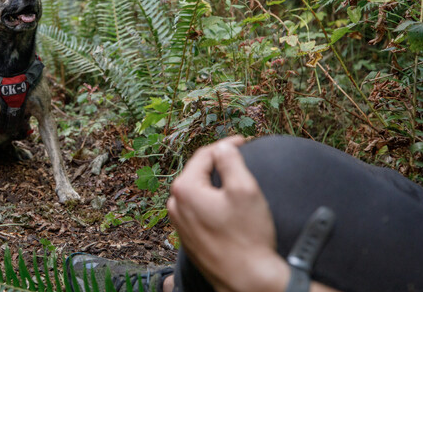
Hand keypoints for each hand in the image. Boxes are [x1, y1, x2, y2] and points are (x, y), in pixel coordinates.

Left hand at [167, 136, 289, 291]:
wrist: (248, 281)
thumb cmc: (248, 236)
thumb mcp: (244, 189)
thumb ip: (230, 160)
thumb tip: (222, 146)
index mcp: (184, 189)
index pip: (204, 155)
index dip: (225, 145)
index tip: (245, 142)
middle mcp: (174, 206)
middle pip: (197, 173)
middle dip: (218, 163)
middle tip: (241, 156)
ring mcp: (179, 224)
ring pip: (196, 191)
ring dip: (213, 182)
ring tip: (234, 177)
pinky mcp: (188, 238)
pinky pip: (198, 210)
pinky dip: (211, 201)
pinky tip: (228, 204)